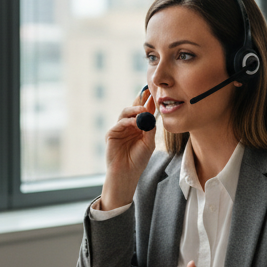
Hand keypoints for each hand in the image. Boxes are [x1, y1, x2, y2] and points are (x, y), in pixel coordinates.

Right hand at [99, 87, 156, 210]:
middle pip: (134, 109)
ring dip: (135, 110)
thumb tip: (151, 115)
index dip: (149, 103)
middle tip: (148, 93)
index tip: (155, 94)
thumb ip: (150, 129)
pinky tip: (136, 122)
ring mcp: (120, 129)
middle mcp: (129, 127)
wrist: (127, 172)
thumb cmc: (138, 160)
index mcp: (139, 128)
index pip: (144, 113)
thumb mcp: (149, 143)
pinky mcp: (112, 134)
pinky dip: (128, 121)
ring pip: (125, 113)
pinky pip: (120, 123)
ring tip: (143, 110)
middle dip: (141, 101)